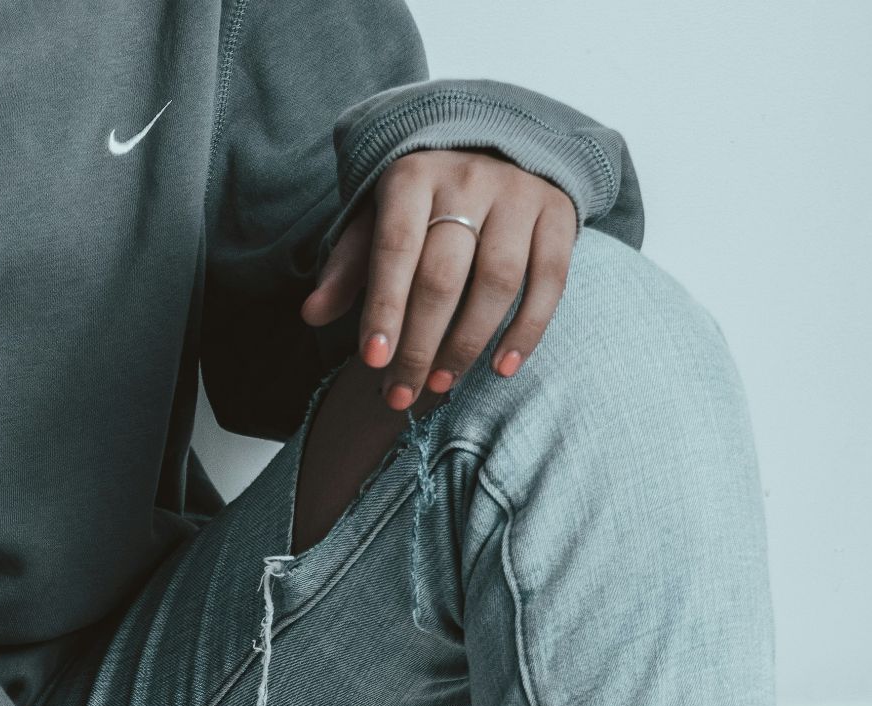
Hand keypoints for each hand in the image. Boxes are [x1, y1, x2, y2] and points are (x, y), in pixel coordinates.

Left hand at [301, 148, 578, 410]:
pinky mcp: (559, 212)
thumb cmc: (423, 201)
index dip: (384, 307)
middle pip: (443, 274)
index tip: (372, 361)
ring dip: (468, 343)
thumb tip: (312, 314)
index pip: (395, 249)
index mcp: (412, 177)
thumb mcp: (377, 220)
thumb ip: (348, 266)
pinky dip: (527, 330)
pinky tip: (502, 368)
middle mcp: (468, 180)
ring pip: (498, 280)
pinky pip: (550, 279)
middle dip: (419, 343)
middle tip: (400, 394)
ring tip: (440, 384)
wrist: (496, 145)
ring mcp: (519, 194)